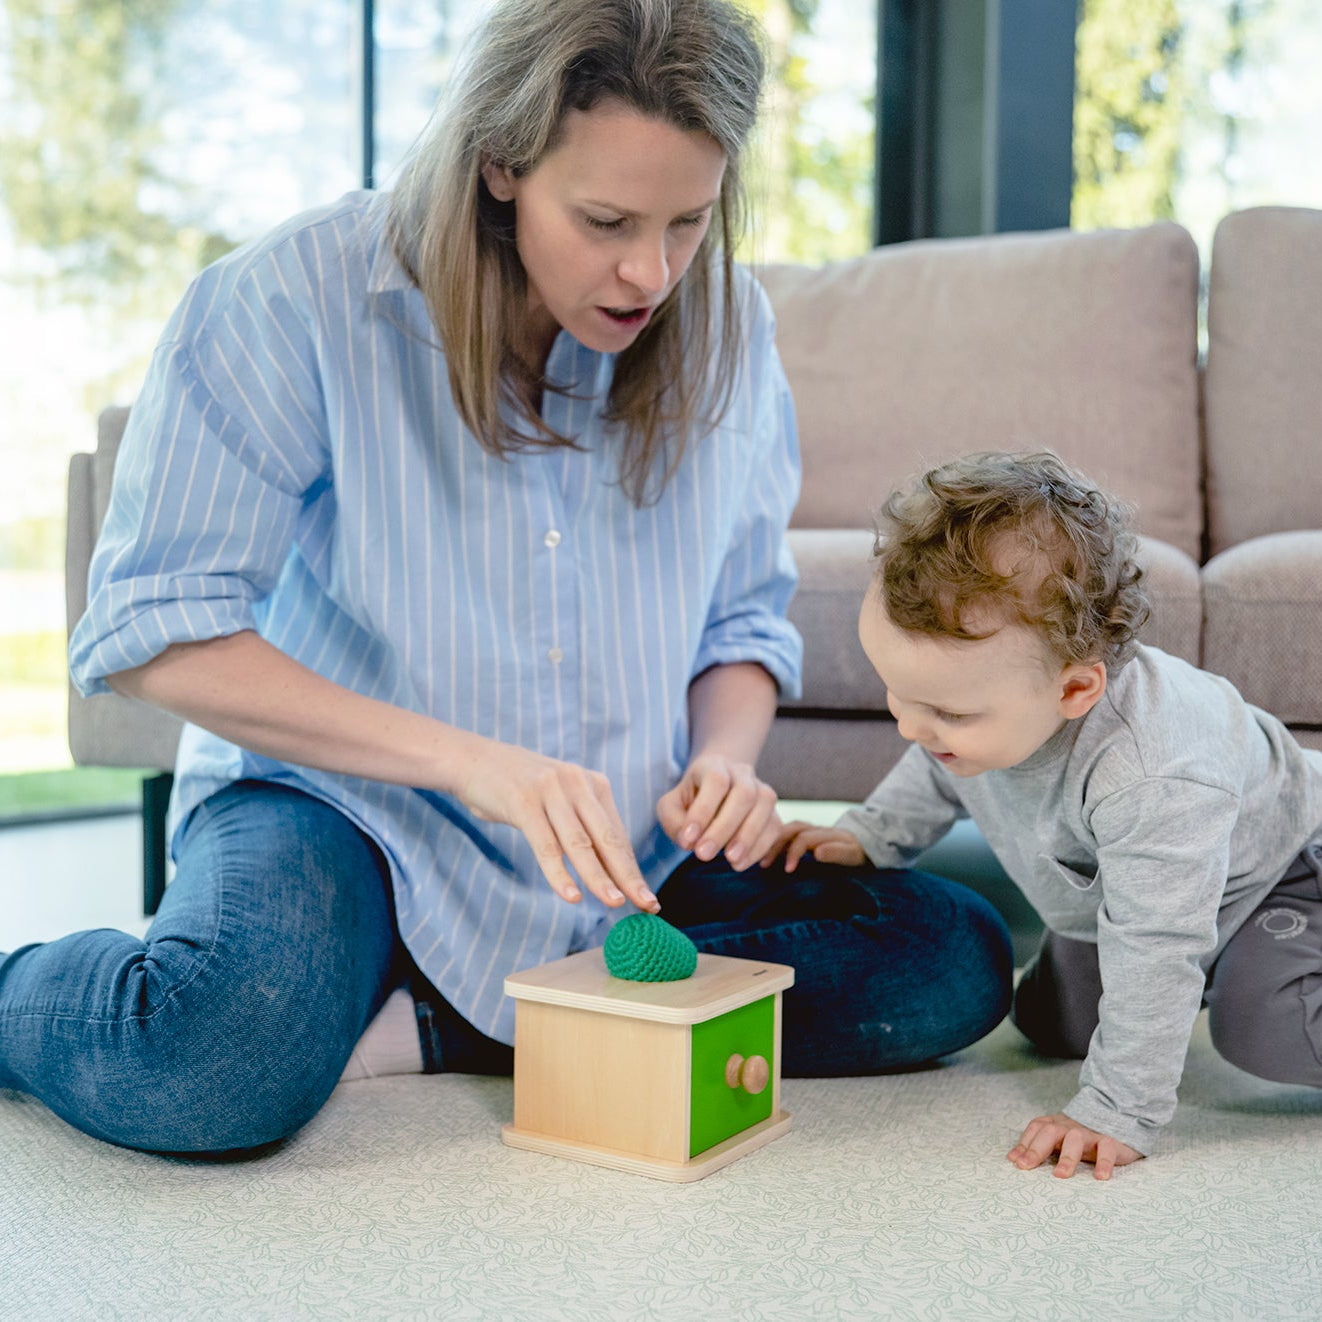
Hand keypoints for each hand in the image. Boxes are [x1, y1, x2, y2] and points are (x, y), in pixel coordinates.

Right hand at [458, 739, 658, 912]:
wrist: (473, 759)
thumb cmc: (518, 787)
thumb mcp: (558, 798)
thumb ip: (581, 825)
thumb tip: (607, 869)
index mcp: (593, 784)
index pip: (617, 834)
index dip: (632, 868)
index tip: (648, 897)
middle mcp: (577, 783)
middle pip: (608, 838)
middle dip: (629, 875)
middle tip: (647, 904)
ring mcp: (551, 790)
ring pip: (580, 843)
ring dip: (599, 877)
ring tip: (615, 902)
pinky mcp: (523, 802)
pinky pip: (546, 844)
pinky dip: (559, 873)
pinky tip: (571, 896)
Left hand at [656, 752, 779, 870]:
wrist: (715, 792)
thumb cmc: (690, 801)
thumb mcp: (671, 806)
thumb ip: (673, 820)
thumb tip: (689, 841)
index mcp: (714, 765)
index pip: (715, 780)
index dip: (703, 811)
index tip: (688, 841)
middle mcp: (741, 772)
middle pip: (744, 793)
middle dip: (724, 828)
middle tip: (704, 855)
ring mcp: (761, 789)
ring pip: (765, 805)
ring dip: (748, 837)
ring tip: (730, 861)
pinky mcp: (773, 810)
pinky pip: (775, 825)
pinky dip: (760, 847)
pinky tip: (741, 863)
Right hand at [760, 820, 865, 871]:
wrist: (862, 844)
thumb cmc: (856, 853)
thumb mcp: (851, 855)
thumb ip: (836, 853)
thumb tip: (817, 852)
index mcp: (824, 833)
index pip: (803, 838)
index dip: (793, 853)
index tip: (787, 870)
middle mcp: (813, 829)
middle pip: (790, 830)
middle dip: (775, 845)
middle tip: (763, 864)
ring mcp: (808, 830)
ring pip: (785, 831)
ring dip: (771, 843)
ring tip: (760, 859)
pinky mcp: (803, 835)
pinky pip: (785, 835)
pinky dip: (773, 842)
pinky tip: (765, 854)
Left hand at [1007, 1112, 1144, 1179]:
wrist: (1116, 1119)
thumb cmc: (1080, 1137)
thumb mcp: (1058, 1139)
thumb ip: (1038, 1146)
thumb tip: (1014, 1159)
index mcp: (1055, 1124)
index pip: (1036, 1129)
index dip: (1024, 1143)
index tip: (1015, 1161)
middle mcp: (1070, 1127)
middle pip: (1050, 1132)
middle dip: (1036, 1149)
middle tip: (1026, 1167)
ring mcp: (1089, 1133)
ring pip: (1075, 1139)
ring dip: (1066, 1157)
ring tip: (1060, 1175)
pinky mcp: (1110, 1141)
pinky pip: (1107, 1149)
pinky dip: (1104, 1162)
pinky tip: (1100, 1177)